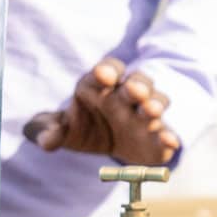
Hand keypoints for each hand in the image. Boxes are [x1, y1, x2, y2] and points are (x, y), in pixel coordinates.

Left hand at [24, 57, 177, 164]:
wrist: (106, 146)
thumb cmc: (81, 128)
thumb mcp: (60, 130)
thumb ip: (47, 131)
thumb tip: (46, 139)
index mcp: (101, 86)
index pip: (107, 70)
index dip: (106, 71)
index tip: (103, 76)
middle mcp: (127, 96)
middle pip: (137, 82)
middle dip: (137, 85)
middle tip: (134, 91)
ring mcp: (145, 114)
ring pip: (157, 101)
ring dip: (155, 104)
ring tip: (151, 112)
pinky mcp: (159, 135)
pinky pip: (168, 133)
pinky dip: (170, 136)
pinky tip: (170, 142)